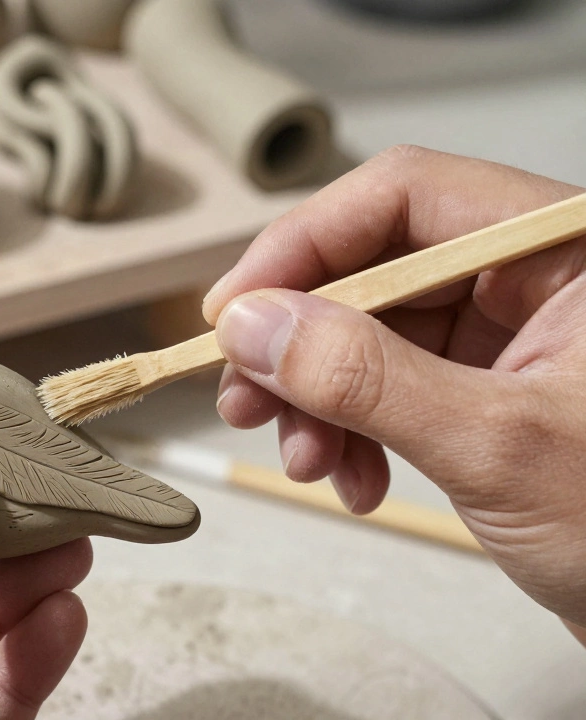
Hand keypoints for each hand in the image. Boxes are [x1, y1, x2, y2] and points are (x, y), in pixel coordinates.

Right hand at [202, 146, 585, 630]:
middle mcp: (536, 275)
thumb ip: (367, 376)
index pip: (405, 196)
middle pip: (375, 266)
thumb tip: (253, 323)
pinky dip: (352, 430)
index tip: (234, 310)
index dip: (304, 246)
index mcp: (565, 248)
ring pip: (370, 331)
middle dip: (301, 341)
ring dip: (317, 396)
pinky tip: (351, 478)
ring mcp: (512, 334)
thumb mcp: (497, 445)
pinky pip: (389, 384)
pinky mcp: (490, 388)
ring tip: (304, 458)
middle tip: (244, 396)